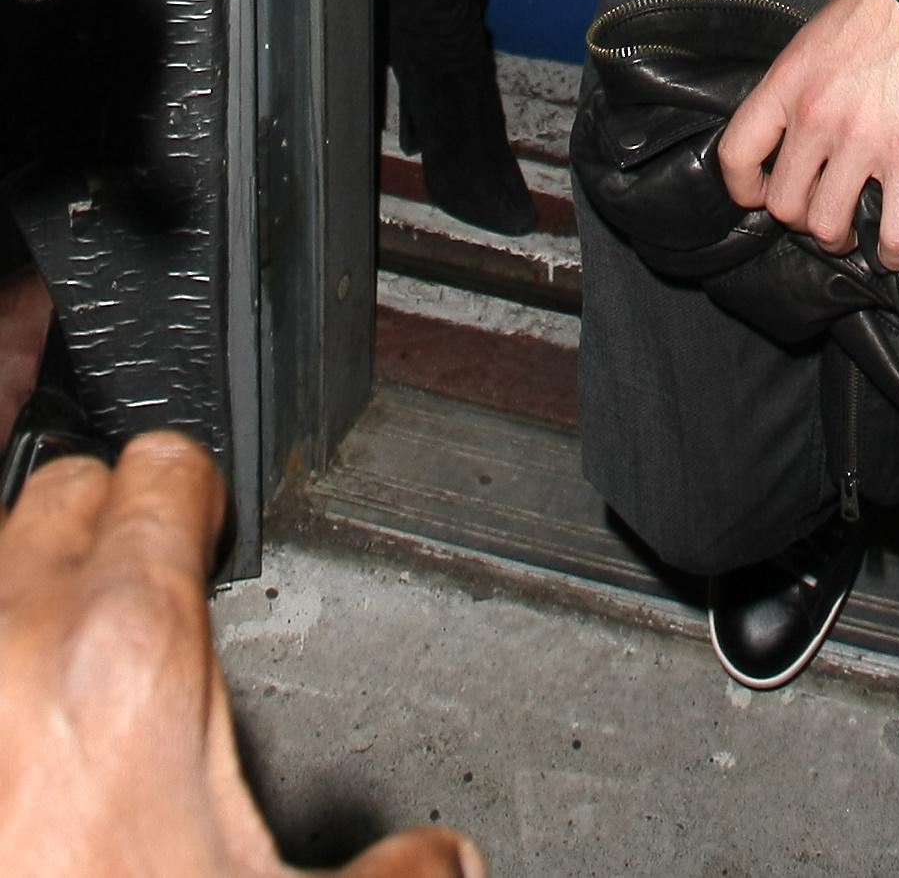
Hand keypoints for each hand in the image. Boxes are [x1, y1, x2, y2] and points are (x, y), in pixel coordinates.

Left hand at [0, 434, 482, 877]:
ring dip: (28, 602)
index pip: (166, 467)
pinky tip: (23, 741)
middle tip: (143, 617)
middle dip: (106, 534)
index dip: (201, 502)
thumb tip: (448, 866)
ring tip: (70, 687)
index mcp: (125, 645)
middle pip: (62, 490)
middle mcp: (11, 634)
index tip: (211, 545)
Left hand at [717, 0, 898, 272]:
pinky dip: (894, 252)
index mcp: (788, 82)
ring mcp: (862, 141)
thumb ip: (807, 65)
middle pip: (783, 202)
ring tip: (853, 234)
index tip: (759, 195)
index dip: (743, 187)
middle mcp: (816, 118)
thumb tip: (811, 80)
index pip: (737, 153)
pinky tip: (895, 252)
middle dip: (799, 218)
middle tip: (819, 213)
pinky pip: (895, 230)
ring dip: (840, 238)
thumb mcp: (823, 22)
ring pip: (830, 226)